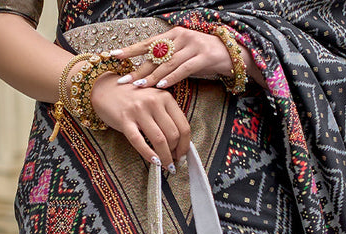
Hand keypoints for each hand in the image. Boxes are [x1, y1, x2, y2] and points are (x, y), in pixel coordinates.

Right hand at [90, 72, 190, 167]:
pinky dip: (149, 155)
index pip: (183, 126)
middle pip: (173, 135)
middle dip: (175, 153)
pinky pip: (139, 141)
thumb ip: (167, 117)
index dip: (185, 145)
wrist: (106, 90)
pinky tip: (154, 162)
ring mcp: (139, 110)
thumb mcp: (154, 102)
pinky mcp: (125, 120)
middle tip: (172, 162)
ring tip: (165, 166)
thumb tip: (179, 144)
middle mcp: (154, 101)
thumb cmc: (133, 100)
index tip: (182, 156)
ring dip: (165, 157)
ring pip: (159, 140)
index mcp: (165, 97)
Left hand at [111, 26, 233, 90]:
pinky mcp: (203, 56)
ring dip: (152, 76)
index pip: (148, 43)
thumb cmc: (204, 57)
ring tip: (139, 87)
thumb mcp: (184, 56)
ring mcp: (192, 45)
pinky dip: (172, 78)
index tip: (114, 56)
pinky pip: (184, 68)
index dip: (131, 50)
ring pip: (168, 63)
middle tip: (123, 80)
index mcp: (173, 35)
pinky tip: (161, 86)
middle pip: (155, 55)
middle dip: (137, 69)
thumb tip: (147, 73)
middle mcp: (181, 37)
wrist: (231, 54)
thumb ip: (168, 61)